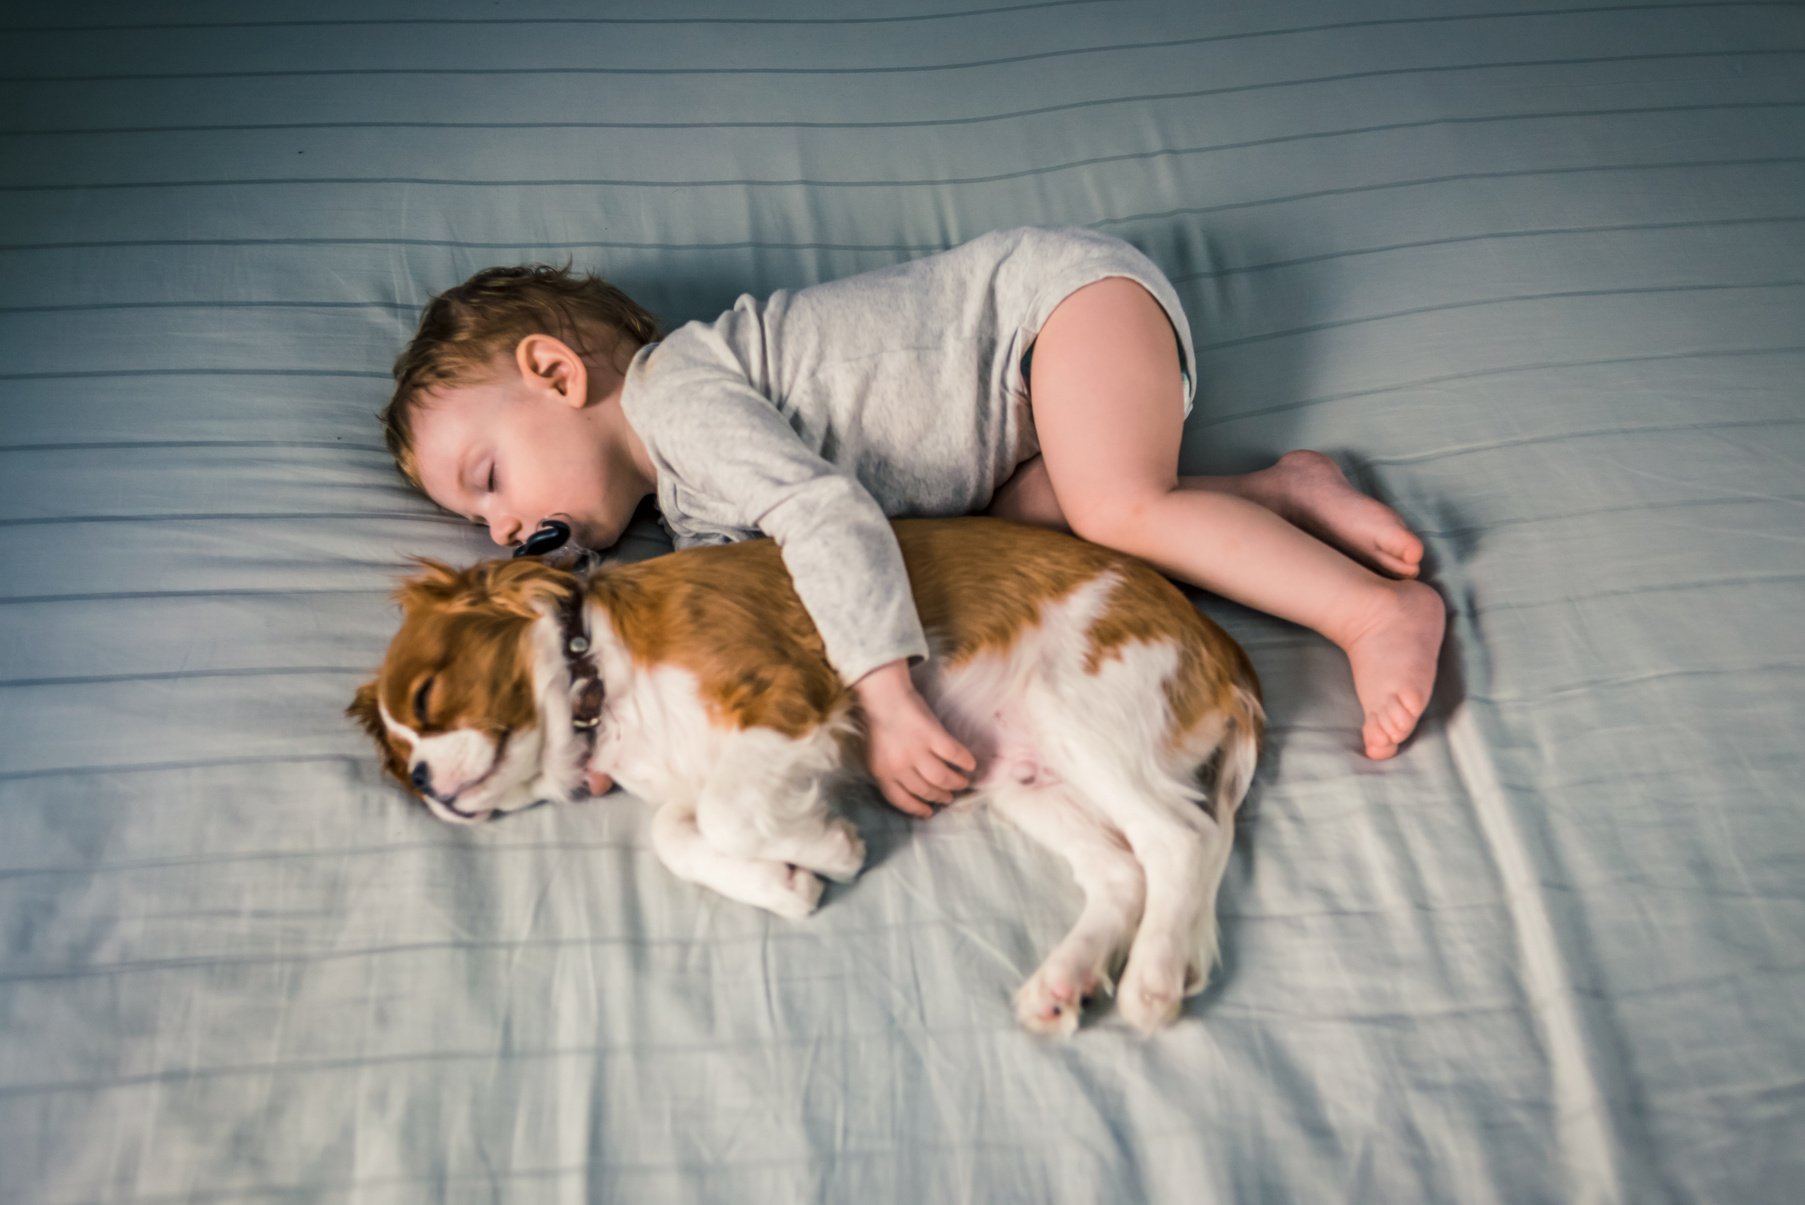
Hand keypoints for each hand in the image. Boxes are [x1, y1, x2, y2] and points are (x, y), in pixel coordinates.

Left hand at [853, 660, 976, 816]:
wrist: (883, 694)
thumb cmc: (878, 722)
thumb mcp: (876, 753)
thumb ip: (890, 771)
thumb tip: (911, 788)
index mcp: (882, 772)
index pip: (901, 800)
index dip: (917, 808)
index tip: (929, 812)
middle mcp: (899, 766)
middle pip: (925, 790)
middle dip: (940, 796)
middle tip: (949, 796)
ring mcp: (917, 751)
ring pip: (942, 778)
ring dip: (955, 783)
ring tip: (962, 782)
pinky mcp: (932, 736)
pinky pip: (954, 755)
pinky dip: (965, 762)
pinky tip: (970, 764)